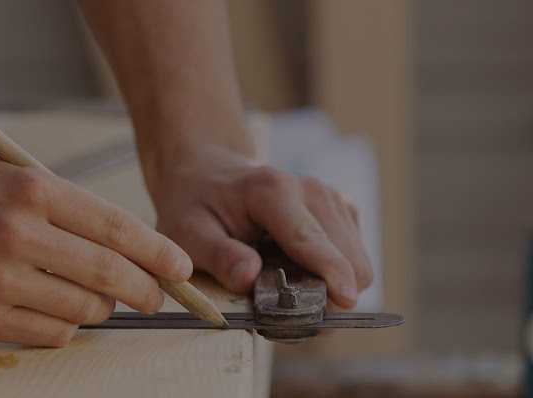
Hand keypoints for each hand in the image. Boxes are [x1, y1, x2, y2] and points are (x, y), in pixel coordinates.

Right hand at [0, 161, 191, 346]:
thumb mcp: (14, 177)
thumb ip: (69, 209)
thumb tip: (131, 251)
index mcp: (31, 190)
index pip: (115, 226)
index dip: (157, 251)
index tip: (180, 267)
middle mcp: (16, 234)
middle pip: (109, 274)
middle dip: (147, 289)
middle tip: (157, 295)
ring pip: (85, 309)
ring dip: (104, 308)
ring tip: (98, 298)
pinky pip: (52, 334)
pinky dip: (68, 326)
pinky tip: (59, 310)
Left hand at [147, 147, 372, 307]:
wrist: (209, 174)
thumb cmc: (196, 205)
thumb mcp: (189, 232)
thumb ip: (219, 256)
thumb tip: (250, 278)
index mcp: (272, 191)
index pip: (310, 238)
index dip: (331, 271)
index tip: (345, 300)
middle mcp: (311, 191)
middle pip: (347, 258)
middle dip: (326, 296)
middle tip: (285, 312)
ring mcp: (332, 199)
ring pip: (357, 263)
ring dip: (329, 289)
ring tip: (285, 290)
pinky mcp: (342, 210)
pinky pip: (354, 258)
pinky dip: (333, 276)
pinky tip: (298, 273)